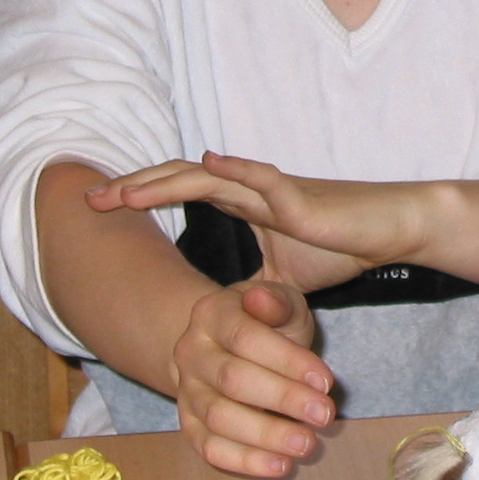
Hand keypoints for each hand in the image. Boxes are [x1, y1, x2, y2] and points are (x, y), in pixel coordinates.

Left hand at [88, 154, 434, 293]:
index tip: (100, 208)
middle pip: (181, 180)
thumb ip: (248, 291)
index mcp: (243, 205)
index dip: (141, 196)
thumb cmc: (339, 248)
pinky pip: (262, 179)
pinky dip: (234, 170)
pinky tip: (207, 162)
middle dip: (134, 187)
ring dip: (164, 181)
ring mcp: (272, 190)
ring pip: (210, 177)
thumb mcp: (279, 280)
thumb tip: (219, 317)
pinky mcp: (300, 198)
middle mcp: (250, 191)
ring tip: (126, 190)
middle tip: (90, 200)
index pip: (182, 193)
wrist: (388, 231)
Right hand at [171, 280, 334, 476]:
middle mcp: (191, 353)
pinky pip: (210, 448)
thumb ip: (277, 302)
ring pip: (219, 418)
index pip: (246, 338)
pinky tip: (281, 465)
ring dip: (266, 435)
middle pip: (233, 380)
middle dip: (283, 399)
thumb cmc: (266, 322)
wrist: (225, 343)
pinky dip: (245, 461)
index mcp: (212, 315)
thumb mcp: (280, 301)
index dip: (287, 361)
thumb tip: (262, 299)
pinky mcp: (188, 425)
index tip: (326, 381)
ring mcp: (185, 391)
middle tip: (325, 415)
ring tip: (308, 444)